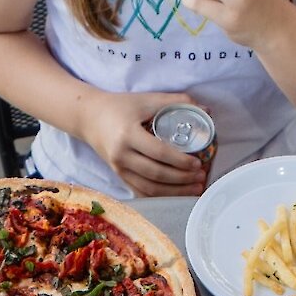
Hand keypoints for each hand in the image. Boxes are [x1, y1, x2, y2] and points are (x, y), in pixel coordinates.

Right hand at [84, 90, 207, 196]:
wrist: (89, 118)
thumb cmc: (120, 106)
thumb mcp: (146, 99)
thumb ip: (176, 101)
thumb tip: (206, 110)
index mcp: (128, 135)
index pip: (159, 152)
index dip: (180, 161)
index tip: (197, 162)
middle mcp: (121, 155)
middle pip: (156, 174)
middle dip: (182, 179)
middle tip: (201, 177)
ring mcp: (118, 169)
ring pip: (150, 188)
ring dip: (175, 191)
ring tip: (195, 188)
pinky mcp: (119, 176)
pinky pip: (142, 192)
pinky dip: (161, 196)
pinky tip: (177, 194)